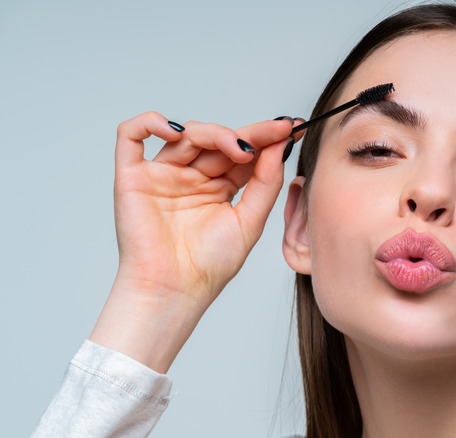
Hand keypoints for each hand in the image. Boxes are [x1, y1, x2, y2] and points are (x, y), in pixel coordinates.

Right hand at [89, 112, 301, 371]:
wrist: (175, 291)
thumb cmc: (209, 265)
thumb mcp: (250, 221)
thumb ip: (265, 184)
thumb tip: (277, 148)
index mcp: (218, 187)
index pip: (243, 152)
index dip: (266, 138)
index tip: (293, 129)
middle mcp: (191, 177)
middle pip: (218, 140)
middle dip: (250, 133)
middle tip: (276, 132)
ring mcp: (162, 175)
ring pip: (186, 134)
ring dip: (216, 133)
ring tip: (240, 149)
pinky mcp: (132, 177)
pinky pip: (130, 136)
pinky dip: (149, 122)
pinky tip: (174, 131)